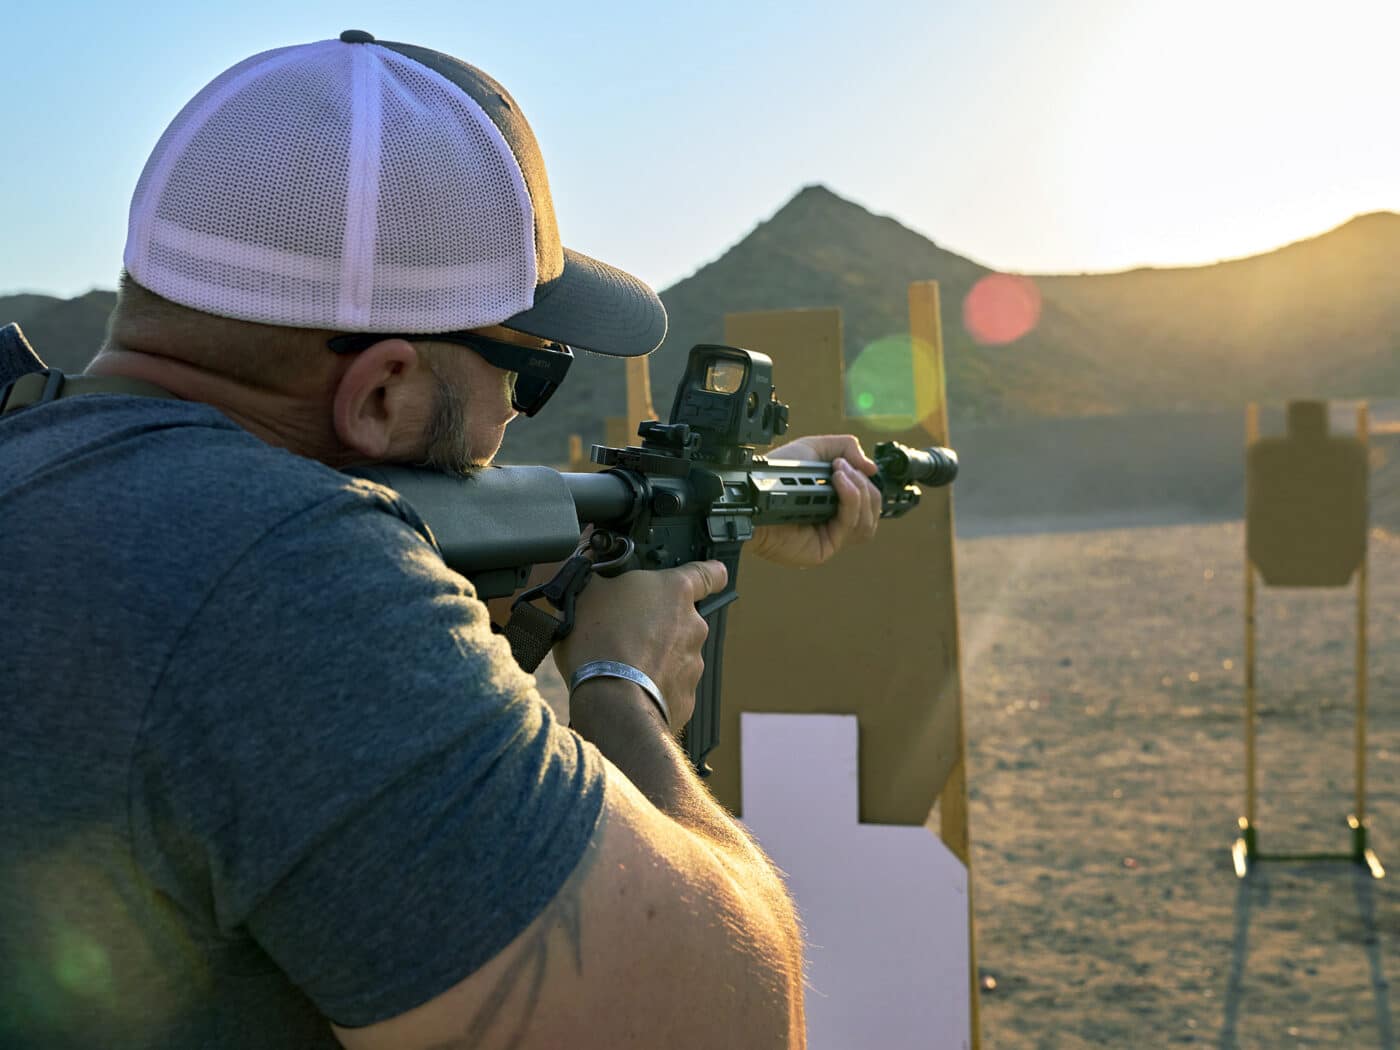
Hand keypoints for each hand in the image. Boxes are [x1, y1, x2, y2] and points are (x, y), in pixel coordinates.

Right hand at [554, 560, 727, 729]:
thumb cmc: (600, 642)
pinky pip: (669, 686)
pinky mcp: (686, 697)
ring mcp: (693, 663)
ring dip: (654, 657)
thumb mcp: (585, 593)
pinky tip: (626, 688)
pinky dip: (653, 687)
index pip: (709, 574)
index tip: (712, 575)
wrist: (611, 702)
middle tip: (624, 631)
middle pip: (681, 618)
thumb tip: (586, 572)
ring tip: (619, 664)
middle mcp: (693, 625)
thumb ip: (596, 577)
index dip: (710, 573)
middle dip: (658, 624)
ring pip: (675, 654)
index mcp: (674, 591)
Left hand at [749, 434, 881, 566]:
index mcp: (836, 503)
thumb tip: (873, 469)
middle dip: (865, 485)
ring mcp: (831, 537)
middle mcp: (835, 522)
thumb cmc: (775, 473)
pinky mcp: (824, 548)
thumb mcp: (814, 448)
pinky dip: (851, 500)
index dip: (868, 482)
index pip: (870, 500)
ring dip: (860, 492)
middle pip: (873, 511)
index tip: (853, 464)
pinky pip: (850, 526)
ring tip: (839, 473)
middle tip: (843, 467)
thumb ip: (846, 448)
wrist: (753, 490)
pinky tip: (838, 482)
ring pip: (867, 522)